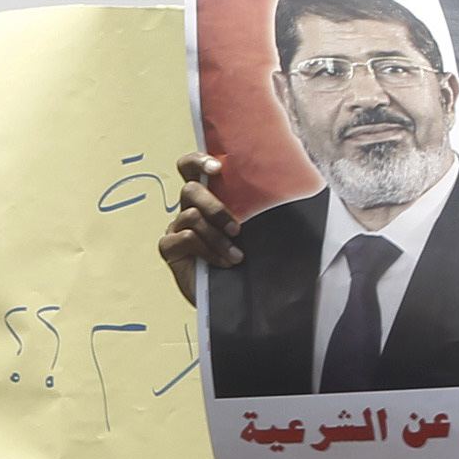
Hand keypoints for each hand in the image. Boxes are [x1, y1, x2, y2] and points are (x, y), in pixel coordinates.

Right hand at [158, 154, 247, 303]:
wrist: (234, 297)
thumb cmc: (246, 259)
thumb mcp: (254, 229)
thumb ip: (255, 206)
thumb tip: (289, 177)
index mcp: (207, 197)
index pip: (191, 168)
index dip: (198, 162)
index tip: (217, 169)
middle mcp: (188, 208)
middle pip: (190, 190)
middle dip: (216, 208)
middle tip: (237, 229)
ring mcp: (176, 227)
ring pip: (192, 215)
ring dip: (217, 237)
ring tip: (235, 256)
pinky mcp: (169, 247)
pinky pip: (187, 237)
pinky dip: (208, 250)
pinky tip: (221, 264)